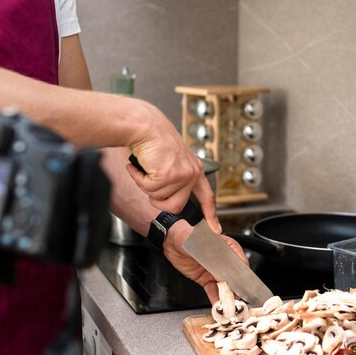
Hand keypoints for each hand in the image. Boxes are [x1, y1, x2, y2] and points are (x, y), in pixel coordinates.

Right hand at [124, 100, 219, 233]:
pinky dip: (139, 179)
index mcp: (195, 169)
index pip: (207, 196)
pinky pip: (149, 189)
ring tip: (146, 169)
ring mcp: (182, 175)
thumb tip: (167, 196)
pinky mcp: (169, 175)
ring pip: (159, 199)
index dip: (210, 214)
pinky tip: (140, 166)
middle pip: (176, 206)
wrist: (145, 126)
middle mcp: (192, 173)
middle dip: (158, 199)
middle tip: (150, 183)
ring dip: (147, 186)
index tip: (216, 229)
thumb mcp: (172, 161)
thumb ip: (176, 178)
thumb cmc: (154, 140)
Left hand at [162, 220, 247, 303]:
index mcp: (227, 248)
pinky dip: (216, 299)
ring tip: (230, 305)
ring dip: (228, 296)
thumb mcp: (200, 234)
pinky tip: (218, 305)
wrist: (172, 244)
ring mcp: (215, 272)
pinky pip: (213, 290)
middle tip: (240, 297)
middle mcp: (224, 261)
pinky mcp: (206, 280)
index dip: (243, 272)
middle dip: (238, 288)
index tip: (245, 281)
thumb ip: (210, 231)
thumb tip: (217, 230)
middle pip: (234, 276)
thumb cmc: (187, 235)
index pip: (239, 260)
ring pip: (225, 286)